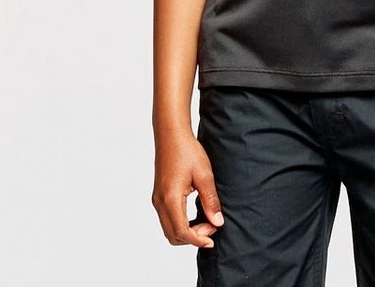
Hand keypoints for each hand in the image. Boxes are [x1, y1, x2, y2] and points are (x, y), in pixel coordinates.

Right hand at [151, 128, 224, 248]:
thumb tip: (217, 222)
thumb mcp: (204, 175)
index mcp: (170, 198)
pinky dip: (180, 223)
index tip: (213, 237)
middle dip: (193, 238)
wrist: (171, 135)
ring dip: (186, 232)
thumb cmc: (187, 151)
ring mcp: (157, 199)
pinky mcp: (158, 195)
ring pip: (169, 229)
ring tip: (206, 220)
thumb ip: (210, 201)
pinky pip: (167, 219)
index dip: (198, 239)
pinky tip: (195, 215)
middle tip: (212, 226)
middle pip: (173, 236)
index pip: (182, 232)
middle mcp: (160, 202)